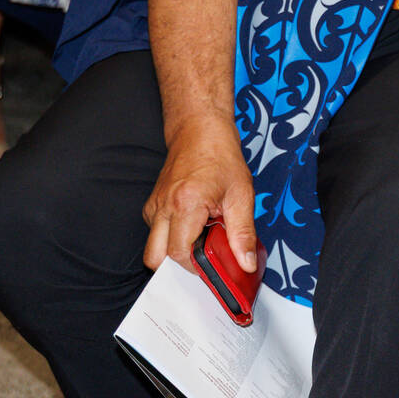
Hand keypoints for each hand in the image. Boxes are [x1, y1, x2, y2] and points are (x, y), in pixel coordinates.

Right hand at [142, 116, 257, 277]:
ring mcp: (154, 205)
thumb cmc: (221, 156)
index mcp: (185, 204)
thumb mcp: (241, 195)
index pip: (179, 254)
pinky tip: (192, 225)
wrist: (200, 130)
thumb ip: (243, 232)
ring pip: (153, 247)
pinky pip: (155, 233)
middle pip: (156, 259)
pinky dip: (171, 237)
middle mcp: (163, 207)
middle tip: (203, 257)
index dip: (197, 267)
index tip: (213, 265)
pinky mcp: (152, 204)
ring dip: (174, 251)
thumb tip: (246, 263)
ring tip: (200, 237)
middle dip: (178, 266)